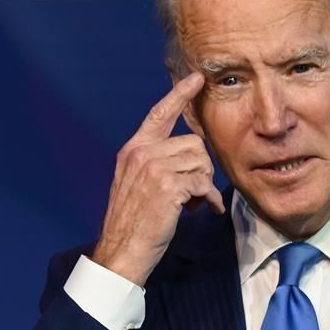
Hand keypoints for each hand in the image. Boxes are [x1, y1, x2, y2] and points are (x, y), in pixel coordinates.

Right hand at [91, 71, 223, 285]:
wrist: (121, 251)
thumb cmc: (132, 223)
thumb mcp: (135, 184)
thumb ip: (154, 163)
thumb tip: (188, 158)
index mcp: (133, 150)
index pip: (159, 114)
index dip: (179, 94)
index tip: (196, 78)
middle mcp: (142, 154)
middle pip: (193, 142)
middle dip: (201, 168)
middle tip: (195, 192)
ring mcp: (154, 169)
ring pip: (201, 162)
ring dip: (205, 185)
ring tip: (195, 203)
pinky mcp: (167, 187)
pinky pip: (203, 183)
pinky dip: (208, 199)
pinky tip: (203, 210)